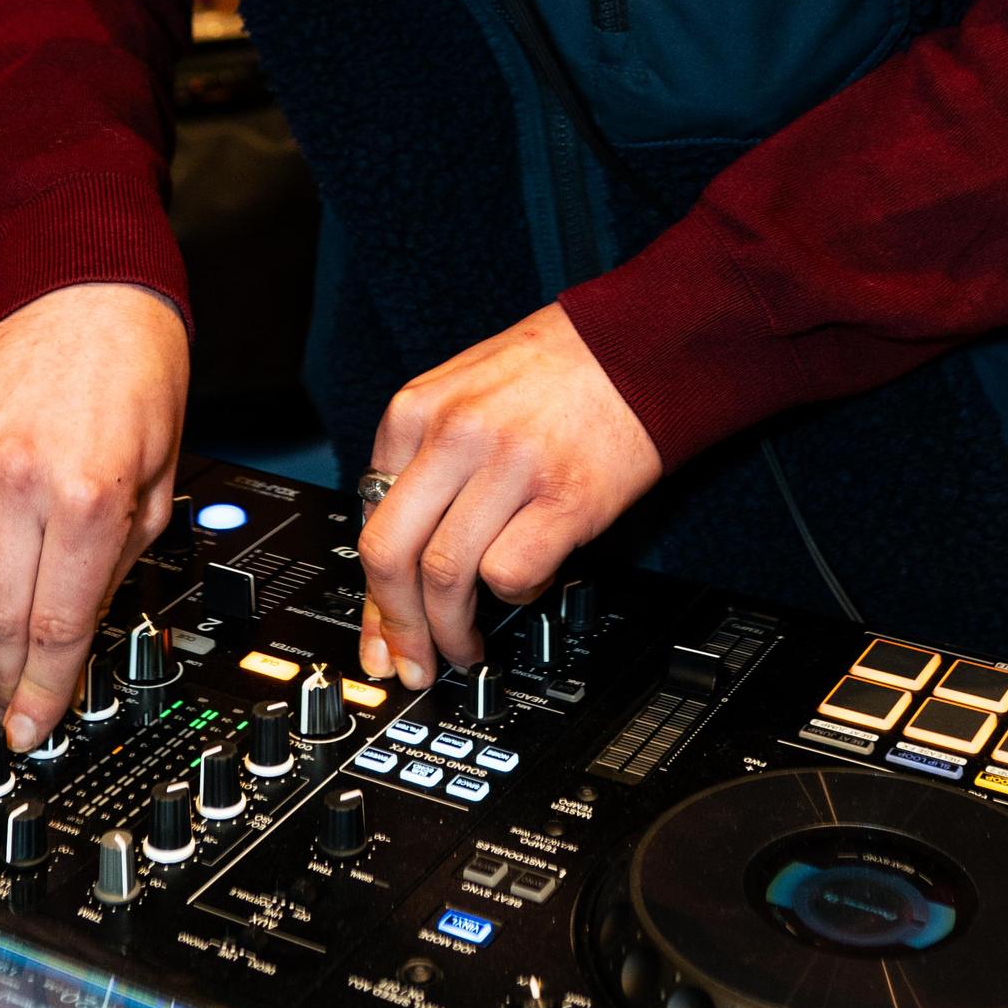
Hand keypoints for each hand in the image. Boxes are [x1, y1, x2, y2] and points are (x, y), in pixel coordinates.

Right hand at [0, 283, 188, 753]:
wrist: (83, 281)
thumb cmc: (137, 366)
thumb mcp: (160, 476)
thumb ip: (121, 557)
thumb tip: (83, 624)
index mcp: (87, 495)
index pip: (57, 624)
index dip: (46, 689)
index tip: (35, 726)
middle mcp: (19, 480)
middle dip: (7, 671)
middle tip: (16, 702)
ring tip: (10, 635)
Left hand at [356, 303, 660, 688]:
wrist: (638, 346)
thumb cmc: (557, 369)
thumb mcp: (463, 392)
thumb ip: (424, 456)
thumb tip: (398, 546)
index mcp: (419, 409)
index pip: (369, 517)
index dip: (372, 589)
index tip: (379, 629)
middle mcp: (454, 435)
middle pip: (390, 553)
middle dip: (394, 625)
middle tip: (408, 662)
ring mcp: (508, 466)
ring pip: (444, 575)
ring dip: (450, 631)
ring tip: (465, 647)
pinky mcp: (565, 498)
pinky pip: (511, 573)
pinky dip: (513, 594)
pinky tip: (525, 587)